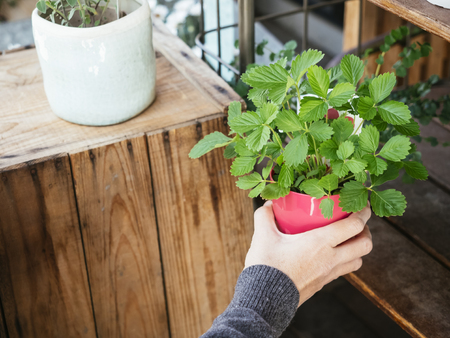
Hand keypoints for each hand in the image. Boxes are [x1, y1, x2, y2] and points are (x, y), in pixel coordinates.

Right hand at [245, 201, 372, 305]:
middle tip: (357, 222)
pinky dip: (345, 259)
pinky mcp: (323, 283)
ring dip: (358, 248)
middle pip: (365, 245)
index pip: (353, 226)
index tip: (363, 205)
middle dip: (366, 231)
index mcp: (320, 243)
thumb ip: (265, 216)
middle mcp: (330, 258)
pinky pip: (344, 270)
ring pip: (358, 260)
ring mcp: (329, 273)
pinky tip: (331, 253)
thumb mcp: (263, 236)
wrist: (265, 299)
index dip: (363, 213)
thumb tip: (269, 204)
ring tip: (348, 238)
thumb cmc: (267, 266)